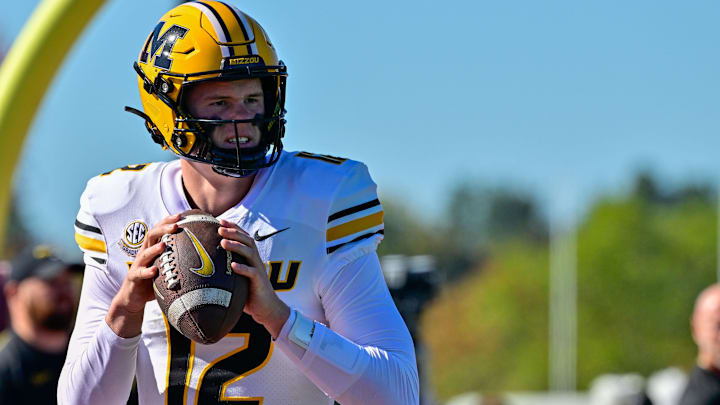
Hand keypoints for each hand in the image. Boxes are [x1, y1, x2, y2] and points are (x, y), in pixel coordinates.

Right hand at [106, 214, 180, 336]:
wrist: (133, 298)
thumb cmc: (154, 281)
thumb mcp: (166, 268)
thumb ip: (178, 260)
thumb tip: (205, 257)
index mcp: (153, 248)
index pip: (159, 230)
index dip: (168, 221)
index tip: (181, 214)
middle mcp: (144, 253)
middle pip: (151, 236)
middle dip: (163, 228)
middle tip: (176, 225)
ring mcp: (138, 265)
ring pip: (145, 253)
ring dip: (155, 248)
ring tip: (164, 244)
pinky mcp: (134, 277)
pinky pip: (139, 273)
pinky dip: (147, 271)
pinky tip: (154, 271)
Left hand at [219, 219, 289, 337]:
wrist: (266, 308)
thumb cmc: (249, 293)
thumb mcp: (237, 278)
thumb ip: (227, 269)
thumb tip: (205, 265)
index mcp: (251, 257)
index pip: (244, 237)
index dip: (234, 227)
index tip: (220, 221)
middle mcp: (255, 260)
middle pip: (247, 241)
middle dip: (233, 232)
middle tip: (219, 228)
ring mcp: (258, 270)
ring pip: (249, 253)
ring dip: (236, 246)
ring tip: (223, 243)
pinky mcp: (259, 281)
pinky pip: (252, 273)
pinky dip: (242, 268)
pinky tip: (233, 266)